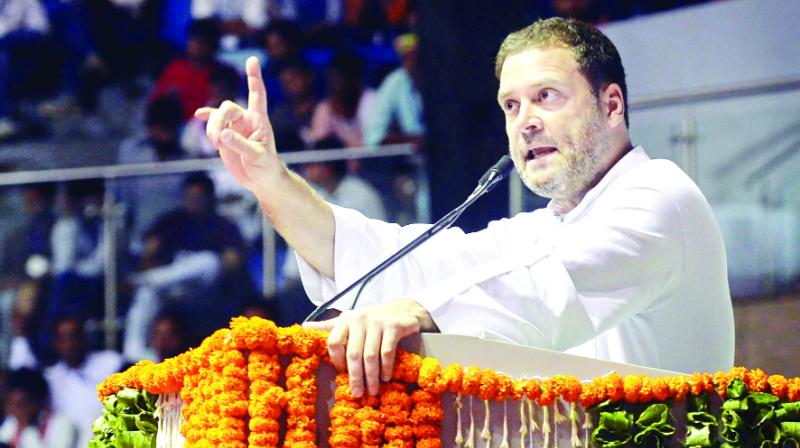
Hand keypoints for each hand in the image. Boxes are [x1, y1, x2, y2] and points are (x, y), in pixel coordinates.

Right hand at [195, 57, 282, 196]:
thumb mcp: (256, 156)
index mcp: (259, 120)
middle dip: (219, 121)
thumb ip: (240, 144)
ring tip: (215, 144)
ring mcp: (235, 126)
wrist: (261, 180)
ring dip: (212, 128)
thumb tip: (223, 134)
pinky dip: (206, 118)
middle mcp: (246, 119)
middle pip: (227, 107)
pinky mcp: (225, 136)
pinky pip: (213, 121)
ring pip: (218, 116)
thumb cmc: (266, 167)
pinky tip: (198, 115)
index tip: (252, 59)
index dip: (254, 77)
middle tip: (218, 140)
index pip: (257, 94)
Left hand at [304, 299, 436, 396]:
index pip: (334, 342)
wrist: (403, 310)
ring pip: (370, 356)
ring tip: (372, 390)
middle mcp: (359, 319)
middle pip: (353, 353)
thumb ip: (329, 327)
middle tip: (358, 393)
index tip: (342, 373)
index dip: (337, 361)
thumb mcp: (349, 321)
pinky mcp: (394, 326)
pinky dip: (386, 367)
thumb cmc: (372, 320)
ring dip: (371, 376)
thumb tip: (303, 327)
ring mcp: (377, 322)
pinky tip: (386, 377)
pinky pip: (387, 352)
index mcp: (345, 319)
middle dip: (355, 376)